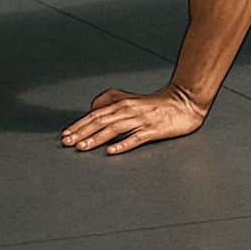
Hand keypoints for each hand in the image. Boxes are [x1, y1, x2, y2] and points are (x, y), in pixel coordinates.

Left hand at [61, 85, 207, 155]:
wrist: (185, 102)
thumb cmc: (157, 103)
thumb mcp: (131, 98)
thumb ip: (111, 99)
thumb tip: (92, 107)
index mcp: (123, 104)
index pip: (97, 115)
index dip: (80, 124)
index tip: (65, 135)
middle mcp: (130, 111)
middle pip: (102, 121)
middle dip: (82, 132)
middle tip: (66, 142)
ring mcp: (142, 120)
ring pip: (115, 129)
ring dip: (96, 138)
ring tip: (82, 148)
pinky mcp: (154, 130)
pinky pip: (136, 138)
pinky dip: (123, 144)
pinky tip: (111, 151)